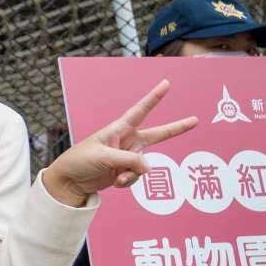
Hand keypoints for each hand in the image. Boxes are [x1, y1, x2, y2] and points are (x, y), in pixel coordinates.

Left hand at [43, 79, 197, 206]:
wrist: (70, 181)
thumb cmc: (80, 161)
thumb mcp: (103, 157)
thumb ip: (129, 161)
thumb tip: (148, 169)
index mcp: (119, 129)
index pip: (140, 110)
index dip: (154, 97)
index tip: (166, 84)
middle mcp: (127, 140)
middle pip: (157, 134)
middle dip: (177, 128)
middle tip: (195, 120)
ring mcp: (128, 156)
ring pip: (143, 166)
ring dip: (131, 174)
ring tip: (115, 176)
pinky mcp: (126, 170)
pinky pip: (137, 177)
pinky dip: (128, 181)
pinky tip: (115, 182)